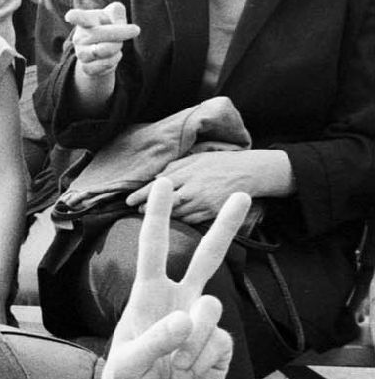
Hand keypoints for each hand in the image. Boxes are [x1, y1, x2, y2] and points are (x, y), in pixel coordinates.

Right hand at [66, 1, 139, 78]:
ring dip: (117, 47)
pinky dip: (115, 59)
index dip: (75, 17)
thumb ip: (117, 11)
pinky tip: (114, 55)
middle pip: (101, 34)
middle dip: (121, 33)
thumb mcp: (114, 13)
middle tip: (135, 29)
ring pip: (104, 51)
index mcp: (85, 20)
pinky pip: (106, 64)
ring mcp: (81, 54)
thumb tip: (118, 22)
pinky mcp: (86, 68)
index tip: (70, 16)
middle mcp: (79, 37)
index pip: (79, 18)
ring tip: (117, 43)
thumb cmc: (108, 25)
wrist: (101, 49)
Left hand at [103, 178, 250, 378]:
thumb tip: (186, 318)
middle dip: (224, 228)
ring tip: (177, 364)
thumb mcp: (126, 368)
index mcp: (147, 300)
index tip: (162, 184)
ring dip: (193, 339)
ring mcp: (201, 325)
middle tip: (241, 195)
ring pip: (211, 307)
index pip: (153, 252)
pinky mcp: (220, 347)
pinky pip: (219, 342)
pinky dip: (202, 362)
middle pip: (205, 258)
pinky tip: (190, 375)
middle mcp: (177, 304)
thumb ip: (153, 341)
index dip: (157, 217)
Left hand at [126, 149, 288, 221]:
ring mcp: (201, 203)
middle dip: (147, 208)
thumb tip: (156, 178)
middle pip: (163, 204)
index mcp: (186, 172)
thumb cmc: (221, 162)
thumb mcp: (197, 157)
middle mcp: (191, 189)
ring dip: (162, 217)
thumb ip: (175, 167)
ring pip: (175, 215)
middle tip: (137, 210)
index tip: (128, 201)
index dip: (141, 195)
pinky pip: (190, 221)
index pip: (157, 186)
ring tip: (152, 217)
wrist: (250, 172)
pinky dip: (180, 221)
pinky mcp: (211, 213)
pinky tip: (174, 220)